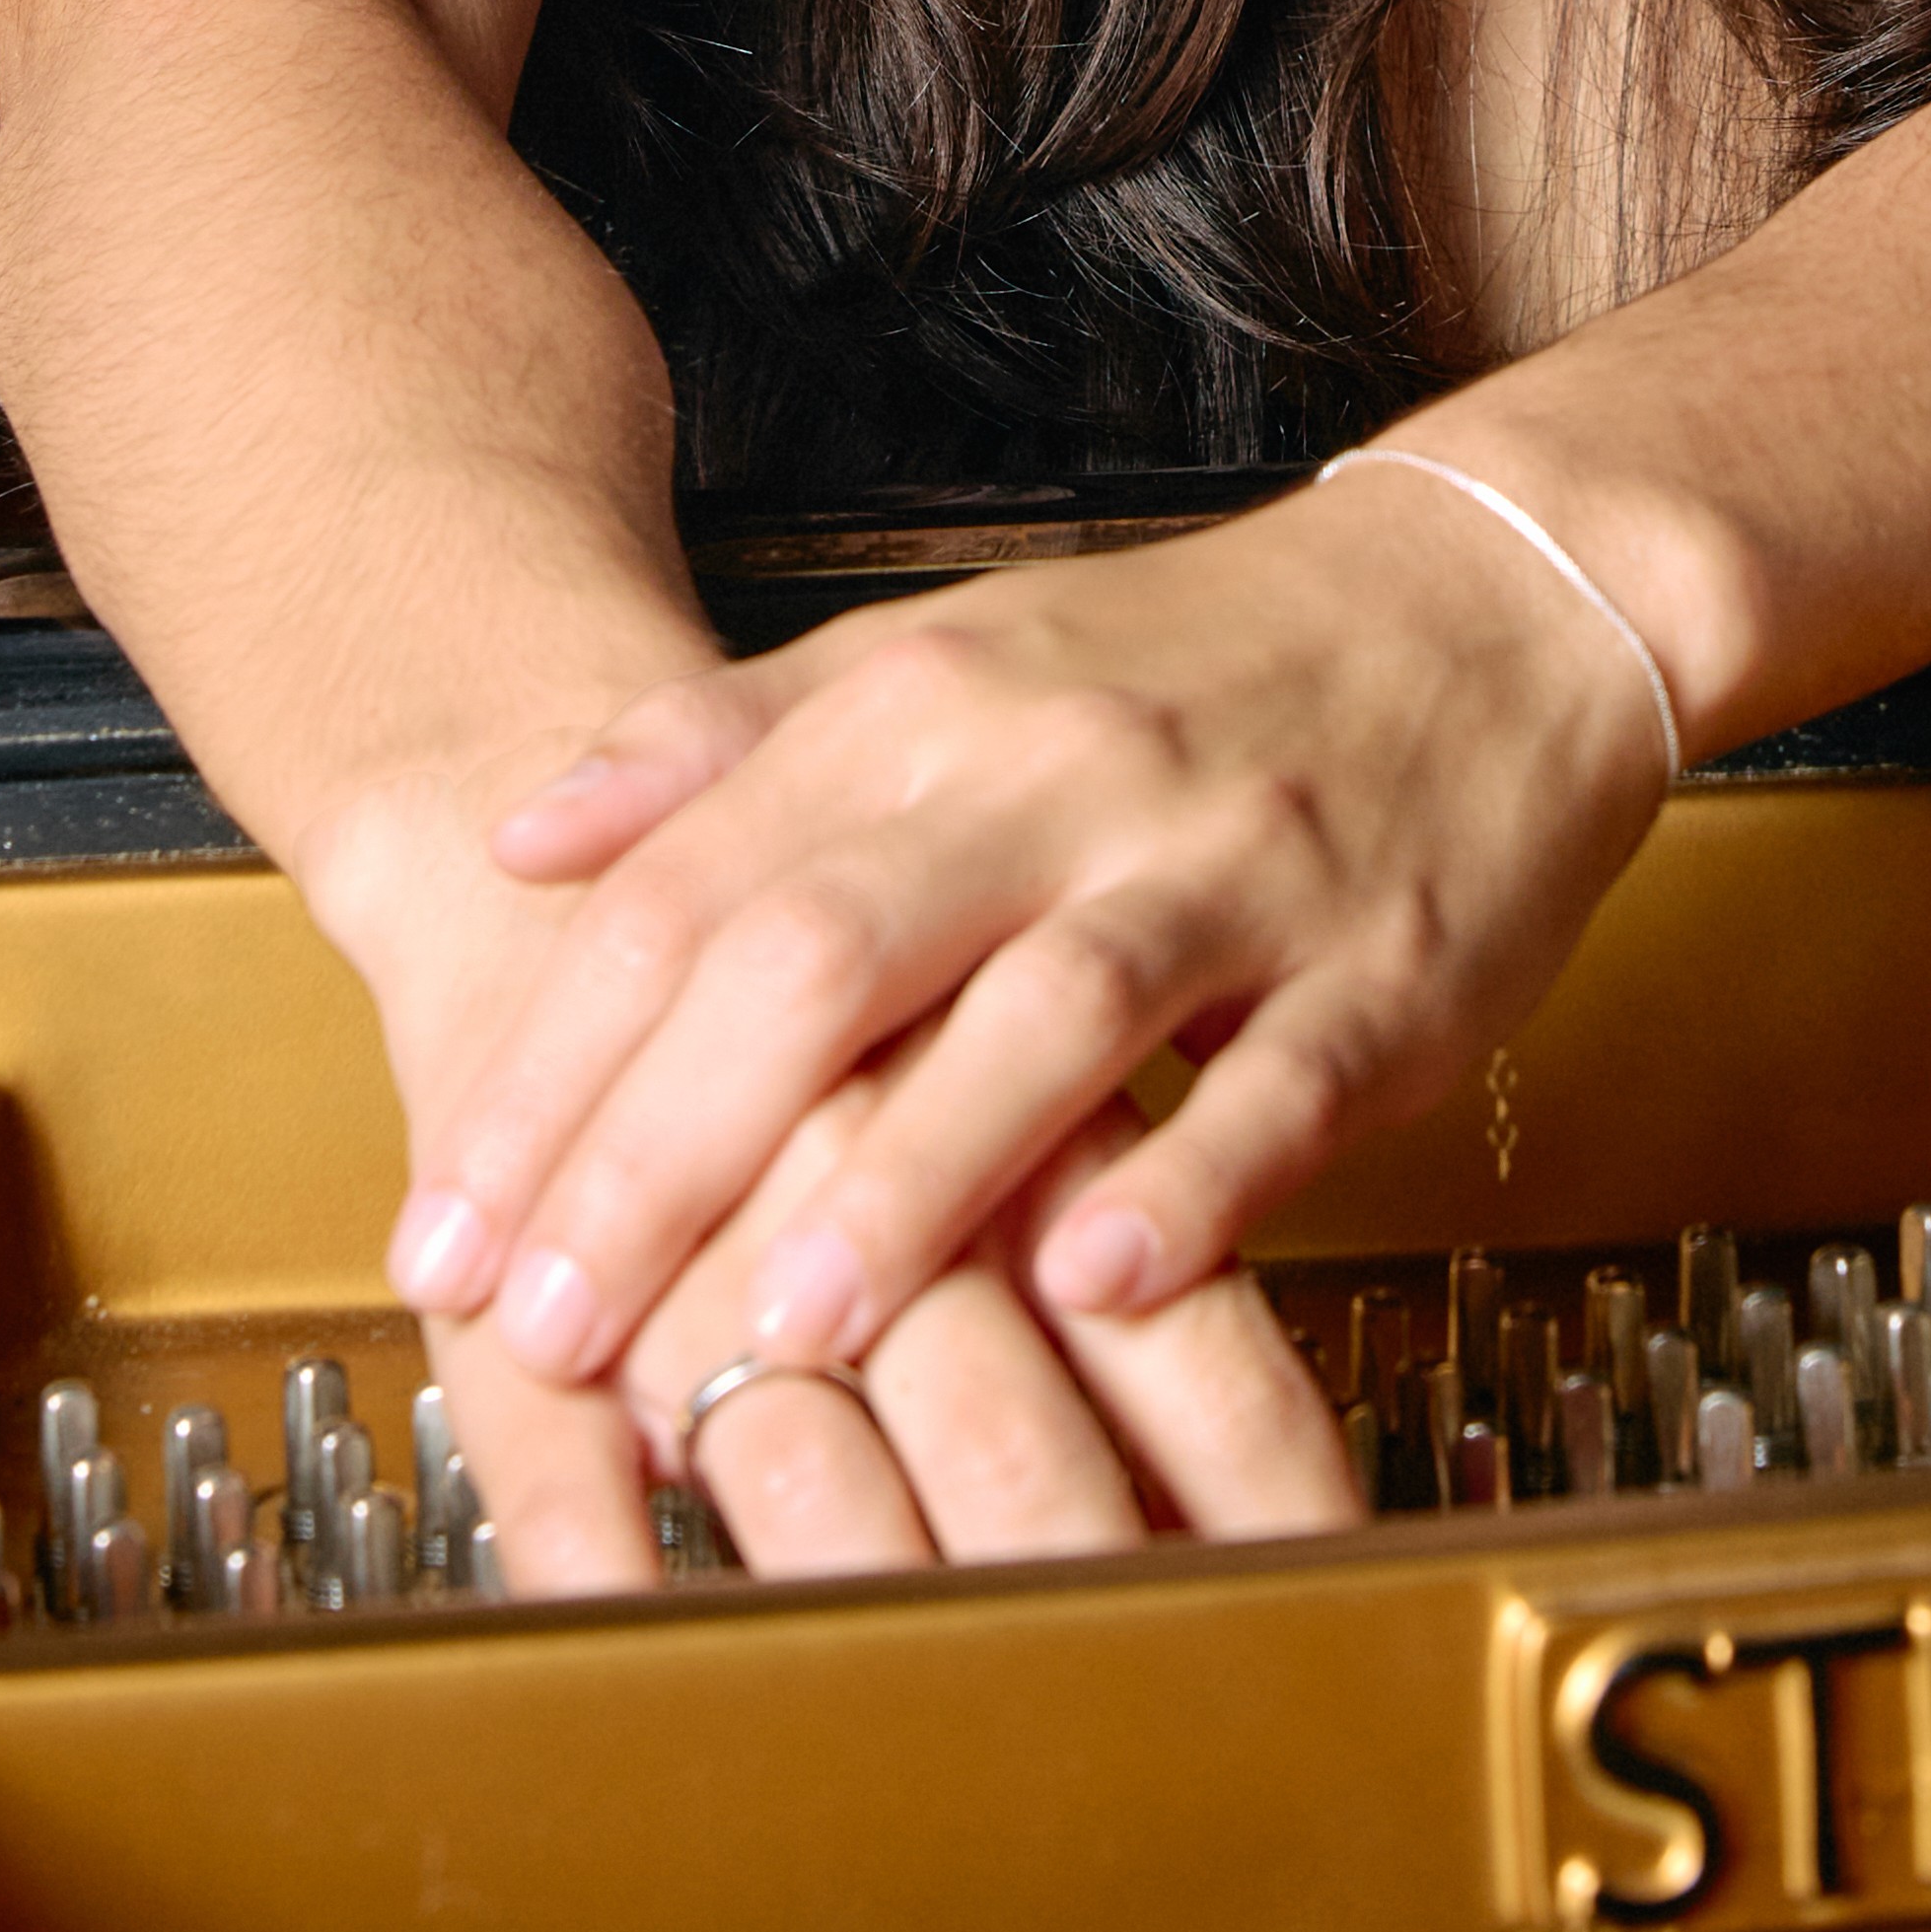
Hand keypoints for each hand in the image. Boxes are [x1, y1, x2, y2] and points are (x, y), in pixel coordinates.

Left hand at [313, 755, 1360, 1590]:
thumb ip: (733, 745)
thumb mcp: (946, 652)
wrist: (1487, 596)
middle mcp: (1059, 769)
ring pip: (1043, 1017)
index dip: (552, 1068)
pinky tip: (1106, 1281)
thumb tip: (520, 833)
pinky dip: (1195, 1183)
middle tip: (548, 1326)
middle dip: (665, 1152)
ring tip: (781, 1335)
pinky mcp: (1381, 960)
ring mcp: (1227, 864)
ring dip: (903, 1184)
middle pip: (822, 953)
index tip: (443, 1228)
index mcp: (931, 700)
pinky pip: (1281, 1082)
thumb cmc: (1193, 663)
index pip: (687, 892)